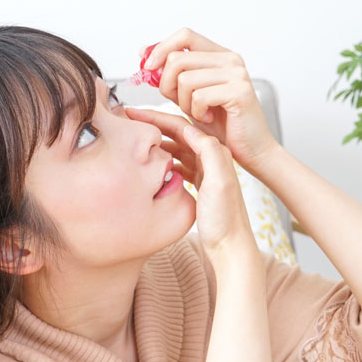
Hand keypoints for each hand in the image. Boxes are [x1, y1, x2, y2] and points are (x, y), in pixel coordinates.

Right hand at [125, 106, 253, 251]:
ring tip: (137, 141)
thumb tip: (192, 129)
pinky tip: (154, 166)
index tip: (133, 113)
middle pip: (178, 134)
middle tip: (129, 121)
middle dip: (154, 126)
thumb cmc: (226, 220)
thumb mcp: (219, 183)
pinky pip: (179, 166)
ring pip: (177, 149)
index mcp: (215, 153)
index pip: (181, 126)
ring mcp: (206, 172)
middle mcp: (212, 159)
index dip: (156, 117)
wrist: (231, 248)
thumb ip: (209, 153)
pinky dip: (165, 161)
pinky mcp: (201, 186)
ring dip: (158, 143)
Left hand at [134, 27, 280, 173]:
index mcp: (220, 55)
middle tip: (179, 104)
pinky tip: (209, 118)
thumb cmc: (222, 125)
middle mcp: (231, 59)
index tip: (148, 68)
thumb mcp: (190, 96)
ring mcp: (237, 74)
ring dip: (184, 103)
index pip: (184, 35)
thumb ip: (174, 75)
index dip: (161, 49)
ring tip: (199, 113)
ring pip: (185, 79)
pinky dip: (197, 112)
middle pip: (178, 58)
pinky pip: (199, 96)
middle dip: (167, 85)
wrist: (251, 149)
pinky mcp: (239, 92)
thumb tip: (145, 55)